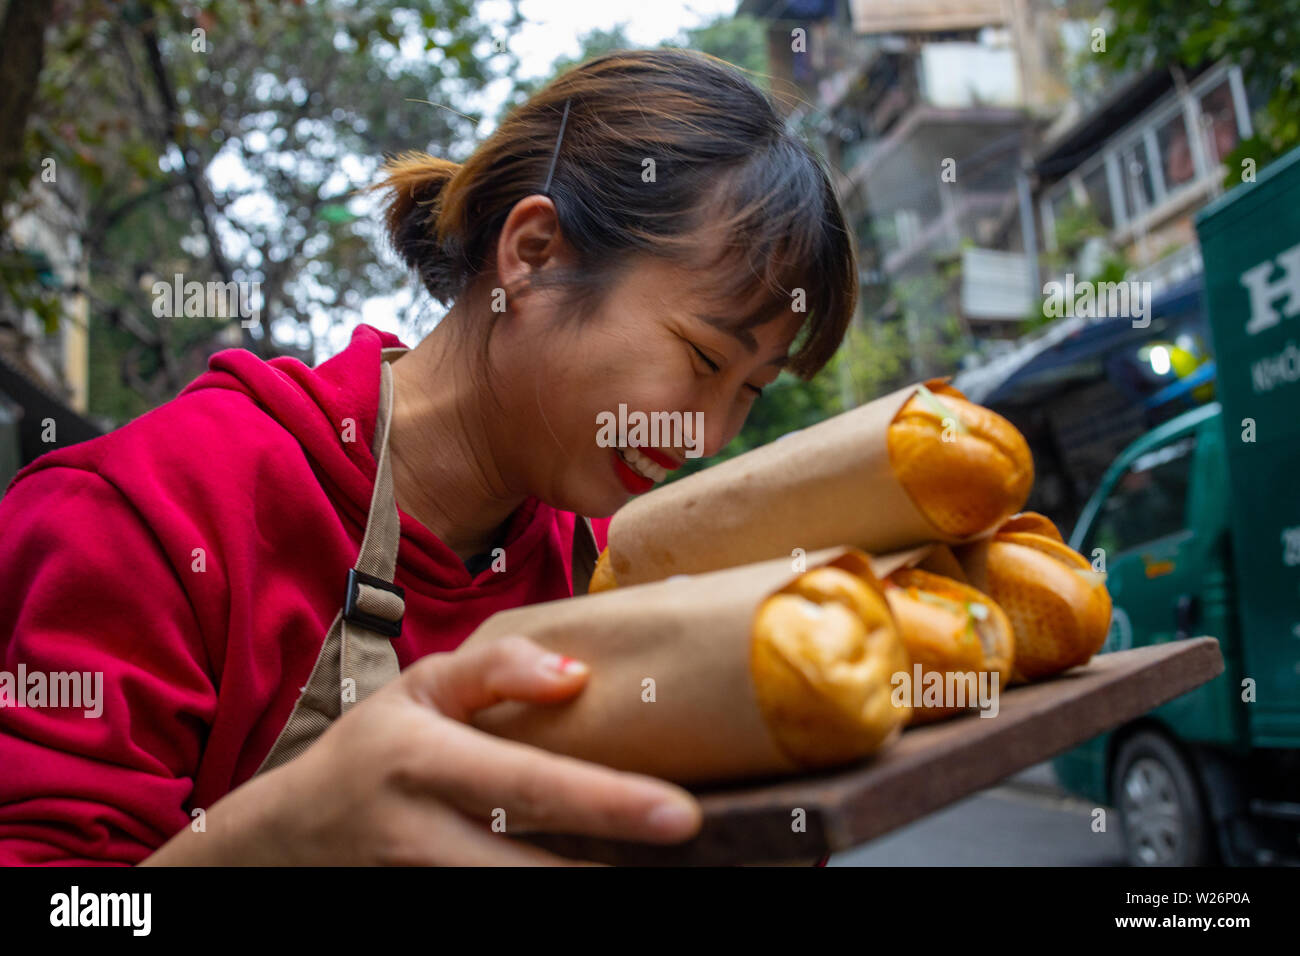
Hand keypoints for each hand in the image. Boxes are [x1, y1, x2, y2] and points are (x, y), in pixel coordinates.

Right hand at [146, 636, 701, 864]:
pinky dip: (548, 900)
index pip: (528, 783)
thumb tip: (578, 673)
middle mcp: (421, 835)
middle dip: (608, 877)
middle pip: (530, 869)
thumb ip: (496, 670)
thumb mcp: (418, 687)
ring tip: (657, 879)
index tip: (681, 813)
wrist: (284, 835)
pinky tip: (594, 880)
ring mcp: (419, 887)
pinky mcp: (424, 914)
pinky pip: (493, 914)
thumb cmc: (371, 749)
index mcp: (424, 760)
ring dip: (582, 893)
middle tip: (692, 853)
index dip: (607, 802)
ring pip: (515, 903)